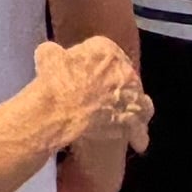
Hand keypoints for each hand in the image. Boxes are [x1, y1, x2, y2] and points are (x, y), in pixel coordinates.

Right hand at [25, 37, 155, 157]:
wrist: (62, 106)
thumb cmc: (54, 77)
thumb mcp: (48, 54)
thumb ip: (58, 53)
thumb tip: (54, 55)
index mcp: (107, 50)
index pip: (107, 53)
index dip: (97, 63)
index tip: (87, 71)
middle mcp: (126, 72)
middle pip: (127, 77)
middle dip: (118, 84)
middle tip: (103, 94)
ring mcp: (133, 98)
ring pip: (142, 102)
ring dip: (136, 107)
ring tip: (129, 115)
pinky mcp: (132, 122)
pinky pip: (139, 129)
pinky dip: (137, 135)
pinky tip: (135, 141)